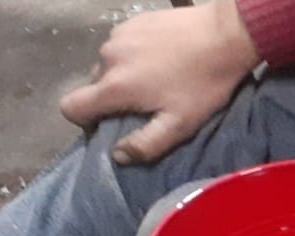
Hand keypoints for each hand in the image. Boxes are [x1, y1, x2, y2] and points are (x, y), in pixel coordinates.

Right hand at [60, 0, 259, 165]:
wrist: (225, 35)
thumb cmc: (203, 84)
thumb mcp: (180, 124)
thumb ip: (146, 144)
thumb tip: (118, 156)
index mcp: (114, 85)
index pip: (70, 107)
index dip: (84, 120)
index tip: (109, 124)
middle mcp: (107, 58)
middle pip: (93, 86)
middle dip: (112, 99)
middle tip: (146, 104)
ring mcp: (117, 35)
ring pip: (108, 65)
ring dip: (124, 76)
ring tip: (158, 79)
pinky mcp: (131, 21)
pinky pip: (121, 45)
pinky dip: (134, 55)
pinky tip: (162, 58)